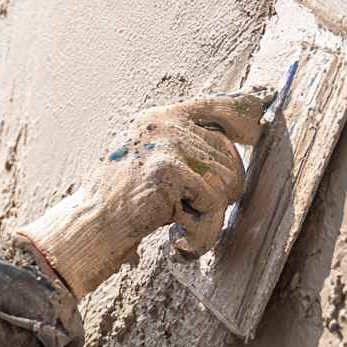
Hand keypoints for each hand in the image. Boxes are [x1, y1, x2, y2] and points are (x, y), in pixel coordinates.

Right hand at [17, 90, 269, 298]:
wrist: (90, 227)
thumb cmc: (120, 204)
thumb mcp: (147, 162)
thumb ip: (182, 148)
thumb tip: (236, 141)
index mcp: (159, 118)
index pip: (216, 106)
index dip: (243, 118)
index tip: (255, 132)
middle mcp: (164, 123)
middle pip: (228, 155)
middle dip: (222, 193)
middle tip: (193, 216)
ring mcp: (166, 144)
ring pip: (224, 182)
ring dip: (210, 217)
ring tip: (181, 229)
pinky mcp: (169, 170)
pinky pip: (213, 203)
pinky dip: (203, 230)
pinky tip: (177, 240)